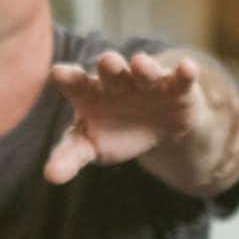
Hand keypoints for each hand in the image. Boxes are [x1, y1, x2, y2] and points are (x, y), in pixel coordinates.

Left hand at [44, 51, 210, 184]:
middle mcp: (118, 81)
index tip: (59, 74)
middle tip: (107, 62)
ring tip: (140, 63)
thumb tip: (50, 177)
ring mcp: (148, 82)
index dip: (68, 77)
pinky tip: (188, 68)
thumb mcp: (89, 146)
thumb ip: (69, 157)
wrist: (158, 129)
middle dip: (110, 66)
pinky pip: (180, 78)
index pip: (74, 82)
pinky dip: (185, 73)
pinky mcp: (177, 88)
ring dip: (144, 66)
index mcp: (90, 92)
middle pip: (111, 71)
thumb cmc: (114, 132)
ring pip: (144, 71)